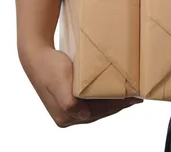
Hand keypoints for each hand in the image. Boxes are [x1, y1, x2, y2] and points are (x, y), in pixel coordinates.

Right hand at [20, 45, 142, 126]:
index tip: (131, 99)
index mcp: (65, 116)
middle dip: (117, 104)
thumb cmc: (48, 66)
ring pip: (96, 106)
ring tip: (128, 95)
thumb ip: (69, 103)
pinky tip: (111, 89)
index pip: (97, 113)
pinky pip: (90, 99)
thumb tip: (83, 114)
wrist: (35, 54)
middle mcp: (66, 115)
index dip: (116, 106)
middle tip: (135, 97)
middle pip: (98, 112)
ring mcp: (67, 107)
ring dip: (112, 100)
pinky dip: (102, 95)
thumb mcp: (59, 84)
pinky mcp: (68, 97)